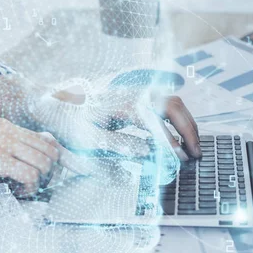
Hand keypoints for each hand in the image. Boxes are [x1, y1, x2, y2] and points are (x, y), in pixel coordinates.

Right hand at [0, 118, 82, 195]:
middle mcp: (6, 130)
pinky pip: (29, 175)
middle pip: (50, 150)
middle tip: (33, 185)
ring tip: (22, 190)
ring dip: (38, 182)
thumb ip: (4, 150)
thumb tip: (31, 162)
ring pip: (44, 162)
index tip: (41, 175)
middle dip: (48, 172)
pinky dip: (28, 188)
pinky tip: (16, 193)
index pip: (45, 139)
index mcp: (3, 126)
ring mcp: (1, 144)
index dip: (50, 160)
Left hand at [50, 85, 199, 160]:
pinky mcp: (136, 98)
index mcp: (123, 104)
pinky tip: (178, 138)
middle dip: (188, 130)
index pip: (156, 122)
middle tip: (196, 155)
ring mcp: (136, 93)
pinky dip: (177, 119)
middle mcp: (134, 94)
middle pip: (173, 105)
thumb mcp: (88, 138)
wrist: (55, 105)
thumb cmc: (70, 123)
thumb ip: (118, 144)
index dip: (170, 142)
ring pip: (173, 102)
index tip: (180, 159)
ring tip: (192, 148)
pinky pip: (165, 104)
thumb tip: (147, 151)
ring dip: (186, 124)